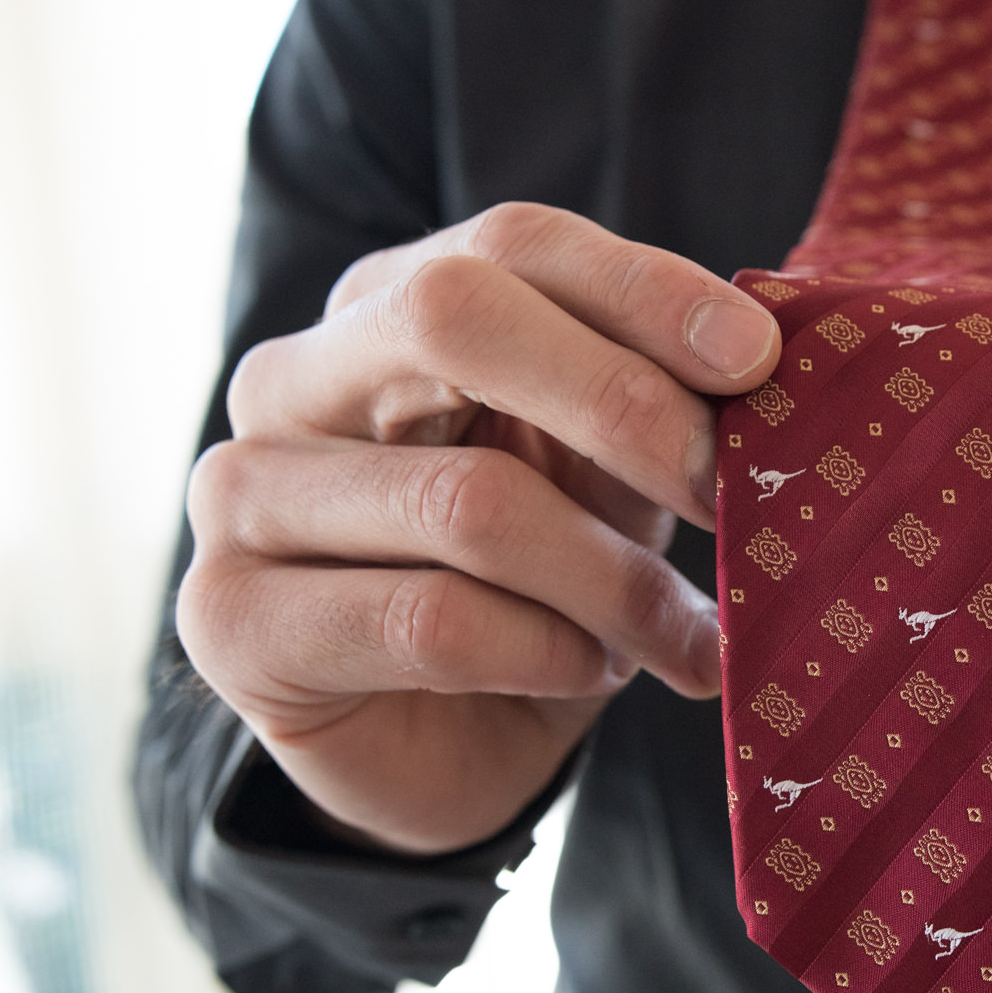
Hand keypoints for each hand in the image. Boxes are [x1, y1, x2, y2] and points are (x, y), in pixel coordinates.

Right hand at [178, 203, 779, 852]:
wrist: (448, 749)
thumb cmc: (538, 587)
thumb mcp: (607, 478)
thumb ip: (648, 407)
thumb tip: (759, 356)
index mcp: (387, 307)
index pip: (513, 243)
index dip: (644, 290)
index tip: (759, 360)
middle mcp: (293, 377)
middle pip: (455, 315)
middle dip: (621, 403)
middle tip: (727, 494)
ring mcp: (242, 493)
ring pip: (468, 499)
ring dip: (612, 580)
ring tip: (677, 632)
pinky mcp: (232, 619)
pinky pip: (432, 621)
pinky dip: (547, 653)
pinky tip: (586, 672)